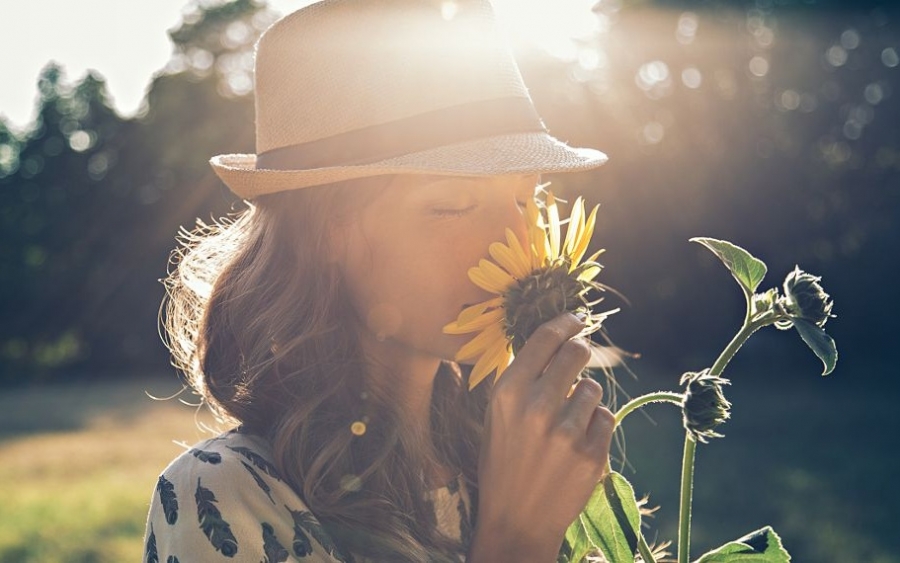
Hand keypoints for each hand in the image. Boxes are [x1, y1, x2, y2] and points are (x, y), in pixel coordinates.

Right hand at [467, 313, 614, 562]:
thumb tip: (551, 339)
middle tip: (578, 359)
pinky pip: (606, 417)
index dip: (565, 322)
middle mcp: (537, 407)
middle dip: (581, 352)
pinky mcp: (592, 453)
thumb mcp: (497, 415)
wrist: (516, 520)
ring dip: (585, 398)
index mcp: (508, 392)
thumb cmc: (502, 462)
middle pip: (577, 353)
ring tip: (566, 423)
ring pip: (593, 388)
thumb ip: (521, 378)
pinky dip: (595, 426)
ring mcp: (567, 431)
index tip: (576, 318)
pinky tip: (576, 444)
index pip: (546, 338)